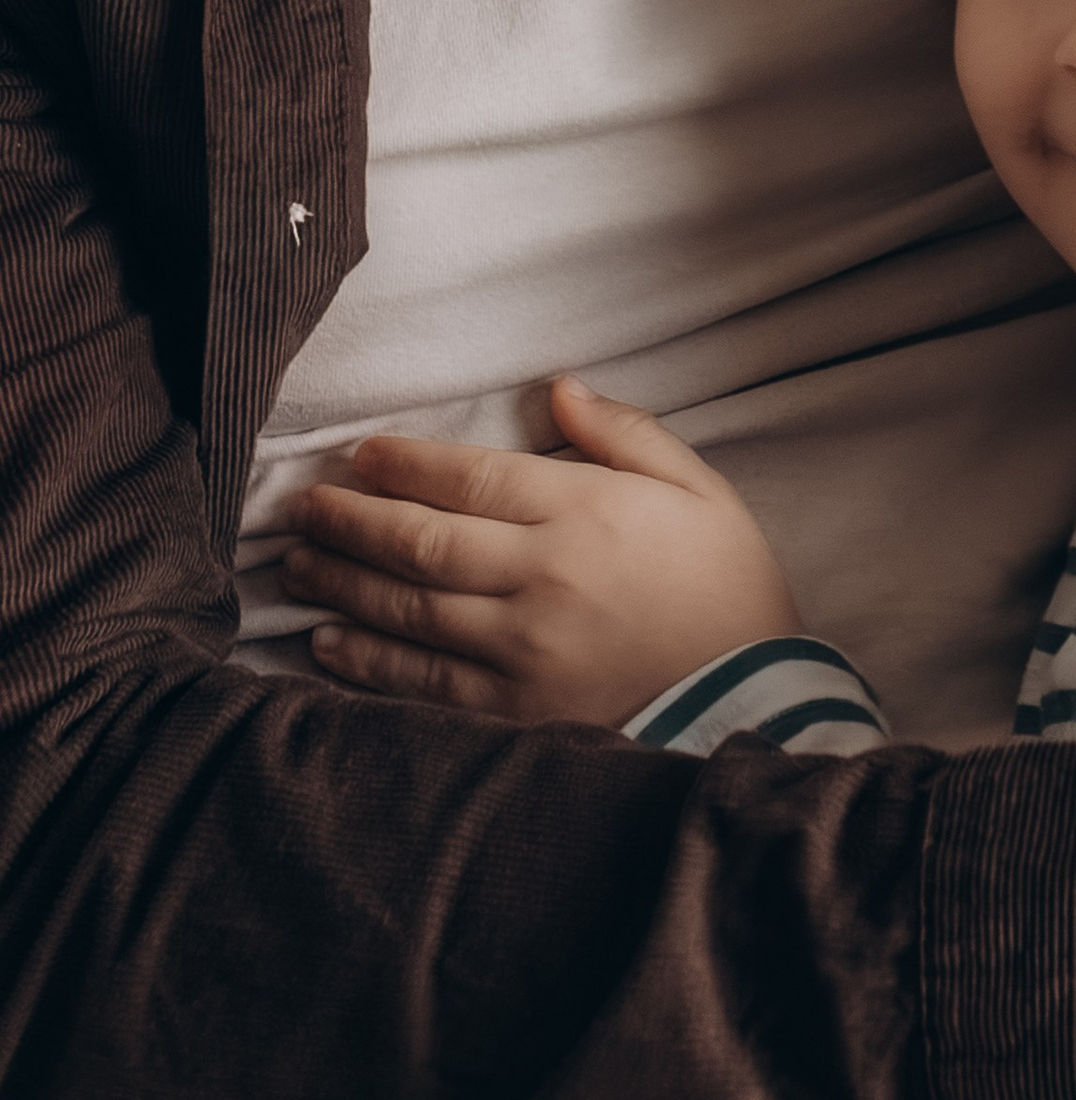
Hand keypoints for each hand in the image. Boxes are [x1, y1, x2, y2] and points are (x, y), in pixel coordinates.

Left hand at [279, 375, 800, 724]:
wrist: (753, 699)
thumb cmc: (729, 585)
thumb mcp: (700, 488)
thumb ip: (626, 434)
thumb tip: (560, 387)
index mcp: (586, 512)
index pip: (470, 477)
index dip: (405, 463)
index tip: (359, 453)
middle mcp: (542, 578)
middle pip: (421, 540)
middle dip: (352, 518)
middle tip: (303, 504)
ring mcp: (522, 651)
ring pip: (407, 609)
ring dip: (343, 581)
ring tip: (298, 561)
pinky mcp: (515, 711)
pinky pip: (421, 683)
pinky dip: (367, 660)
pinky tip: (328, 640)